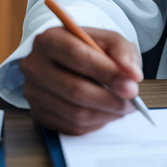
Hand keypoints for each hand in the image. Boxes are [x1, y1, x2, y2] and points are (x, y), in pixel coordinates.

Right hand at [20, 25, 143, 134]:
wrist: (69, 61)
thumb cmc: (91, 49)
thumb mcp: (109, 40)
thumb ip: (123, 51)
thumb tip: (132, 75)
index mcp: (48, 39)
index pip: (77, 56)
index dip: (107, 72)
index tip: (132, 84)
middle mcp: (34, 66)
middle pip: (75, 89)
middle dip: (110, 99)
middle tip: (132, 100)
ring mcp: (33, 92)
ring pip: (74, 113)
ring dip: (106, 114)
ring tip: (123, 107)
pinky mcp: (39, 113)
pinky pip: (71, 126)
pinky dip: (95, 123)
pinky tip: (106, 112)